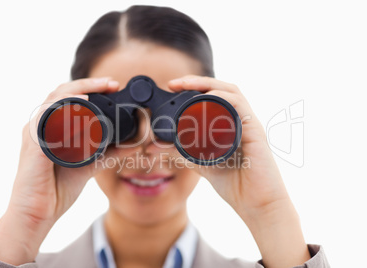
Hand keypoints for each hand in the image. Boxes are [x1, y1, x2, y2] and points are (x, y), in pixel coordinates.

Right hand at [0, 77, 118, 264]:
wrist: (39, 213)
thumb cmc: (58, 188)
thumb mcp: (90, 165)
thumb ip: (109, 153)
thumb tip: (133, 144)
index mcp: (51, 126)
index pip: (68, 97)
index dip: (89, 87)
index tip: (113, 86)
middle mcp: (41, 125)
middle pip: (61, 92)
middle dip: (88, 84)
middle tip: (111, 83)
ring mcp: (35, 134)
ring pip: (53, 100)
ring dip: (77, 90)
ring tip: (99, 89)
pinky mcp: (34, 146)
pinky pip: (46, 120)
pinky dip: (63, 109)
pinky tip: (79, 104)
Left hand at [169, 75, 310, 267]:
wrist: (256, 205)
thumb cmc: (235, 184)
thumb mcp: (200, 163)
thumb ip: (181, 153)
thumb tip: (155, 147)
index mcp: (230, 124)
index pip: (214, 96)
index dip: (194, 88)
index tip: (172, 87)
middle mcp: (241, 120)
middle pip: (222, 89)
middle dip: (198, 81)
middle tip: (175, 83)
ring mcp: (249, 125)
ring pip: (232, 92)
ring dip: (208, 85)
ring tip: (187, 85)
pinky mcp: (256, 133)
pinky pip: (241, 107)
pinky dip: (224, 99)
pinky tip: (210, 97)